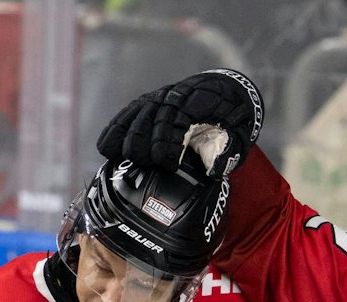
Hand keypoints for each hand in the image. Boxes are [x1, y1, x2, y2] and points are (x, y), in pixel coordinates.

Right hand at [96, 69, 263, 174]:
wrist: (228, 87)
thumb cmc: (234, 117)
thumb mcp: (240, 133)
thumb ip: (229, 150)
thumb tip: (215, 170)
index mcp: (198, 103)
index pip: (175, 122)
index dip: (168, 144)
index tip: (167, 165)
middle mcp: (175, 96)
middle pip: (150, 119)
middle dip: (144, 144)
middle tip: (142, 164)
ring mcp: (160, 96)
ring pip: (135, 115)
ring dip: (126, 137)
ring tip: (118, 158)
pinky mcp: (150, 100)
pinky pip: (128, 113)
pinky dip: (116, 129)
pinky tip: (106, 146)